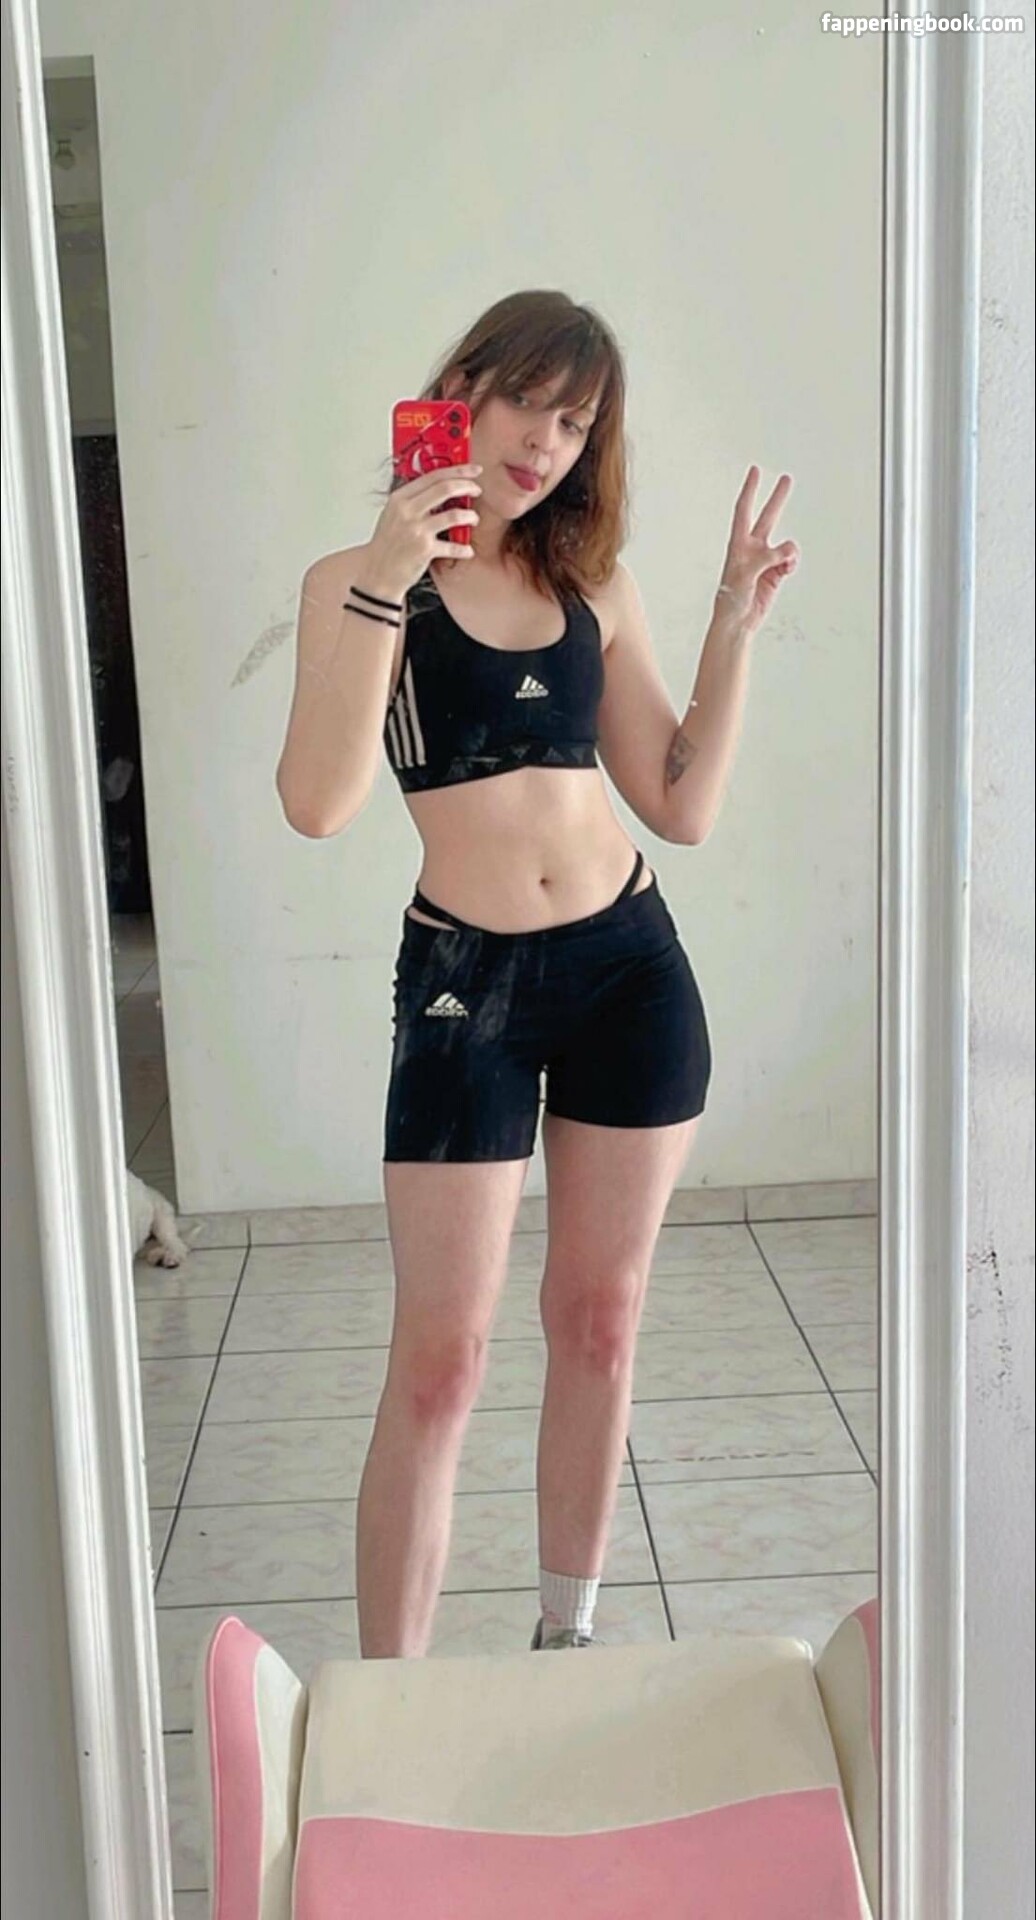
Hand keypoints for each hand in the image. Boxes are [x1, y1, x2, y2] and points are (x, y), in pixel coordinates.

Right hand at [364, 464, 482, 597]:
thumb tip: (440, 485)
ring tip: (473, 519)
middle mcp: (407, 511)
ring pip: (454, 515)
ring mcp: (416, 530)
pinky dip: (464, 549)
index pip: (433, 476)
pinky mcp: (425, 550)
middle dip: (467, 486)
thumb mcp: (393, 514)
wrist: (378, 572)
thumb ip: (413, 499)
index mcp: (400, 498)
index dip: (457, 470)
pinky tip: (467, 550)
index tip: (472, 470)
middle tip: (476, 490)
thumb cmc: (388, 544)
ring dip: (470, 516)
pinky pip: (453, 546)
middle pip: (445, 488)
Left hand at [716, 466, 799, 633]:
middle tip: (787, 478)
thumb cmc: (731, 599)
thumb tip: (786, 550)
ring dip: (789, 551)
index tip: (755, 471)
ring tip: (784, 564)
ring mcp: (765, 560)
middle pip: (768, 516)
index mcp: (738, 544)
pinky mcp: (776, 573)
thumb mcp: (745, 575)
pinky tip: (785, 572)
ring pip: (786, 544)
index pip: (744, 509)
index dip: (750, 490)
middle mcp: (753, 548)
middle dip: (777, 498)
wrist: (737, 621)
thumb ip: (765, 557)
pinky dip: (791, 564)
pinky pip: (790, 560)